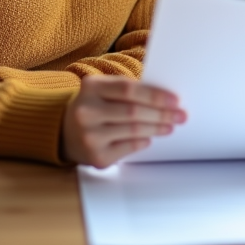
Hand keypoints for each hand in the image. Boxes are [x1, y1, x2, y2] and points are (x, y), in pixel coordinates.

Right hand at [62, 75, 185, 167]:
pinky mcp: (96, 156)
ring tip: (169, 126)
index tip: (175, 99)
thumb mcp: (102, 90)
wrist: (63, 131)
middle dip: (162, 114)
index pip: (129, 89)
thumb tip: (165, 99)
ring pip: (134, 131)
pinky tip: (150, 137)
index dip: (155, 95)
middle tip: (180, 115)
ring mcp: (89, 136)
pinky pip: (128, 148)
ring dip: (157, 128)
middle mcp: (86, 111)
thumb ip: (128, 90)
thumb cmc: (93, 106)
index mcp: (91, 87)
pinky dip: (143, 142)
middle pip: (134, 112)